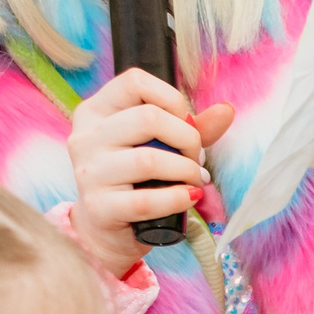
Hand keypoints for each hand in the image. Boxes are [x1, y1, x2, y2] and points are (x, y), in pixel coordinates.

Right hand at [66, 67, 233, 276]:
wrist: (106, 232)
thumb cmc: (135, 182)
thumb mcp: (158, 146)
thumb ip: (190, 127)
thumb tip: (227, 110)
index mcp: (96, 112)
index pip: (134, 81)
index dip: (172, 99)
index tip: (186, 124)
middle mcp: (86, 138)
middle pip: (148, 117)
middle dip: (186, 138)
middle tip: (195, 159)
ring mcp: (89, 173)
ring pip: (149, 159)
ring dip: (186, 170)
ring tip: (194, 180)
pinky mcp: (99, 208)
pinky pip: (147, 201)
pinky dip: (177, 198)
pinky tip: (189, 197)